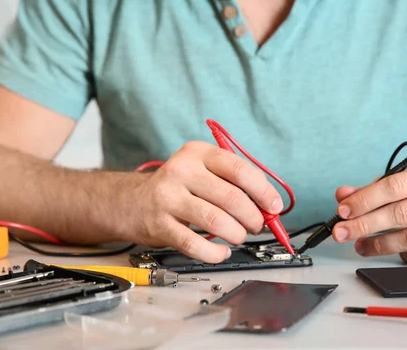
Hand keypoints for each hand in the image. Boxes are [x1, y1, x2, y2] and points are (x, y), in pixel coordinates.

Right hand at [125, 141, 282, 262]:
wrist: (131, 202)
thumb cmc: (178, 187)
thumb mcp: (202, 170)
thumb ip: (232, 182)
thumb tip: (267, 205)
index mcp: (197, 153)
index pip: (239, 169)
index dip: (263, 190)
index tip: (274, 206)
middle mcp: (181, 171)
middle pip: (231, 197)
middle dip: (253, 217)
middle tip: (257, 225)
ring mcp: (168, 197)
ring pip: (216, 221)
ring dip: (236, 234)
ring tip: (239, 236)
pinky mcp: (160, 224)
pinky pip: (195, 244)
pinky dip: (215, 252)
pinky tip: (221, 251)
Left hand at [332, 160, 406, 265]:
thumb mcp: (404, 182)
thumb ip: (371, 189)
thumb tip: (342, 196)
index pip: (394, 186)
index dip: (364, 200)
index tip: (342, 211)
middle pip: (400, 214)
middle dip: (364, 225)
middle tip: (341, 233)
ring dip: (379, 244)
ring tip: (360, 245)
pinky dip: (403, 255)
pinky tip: (393, 250)